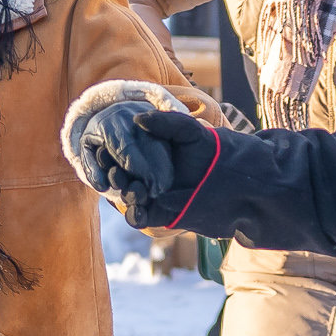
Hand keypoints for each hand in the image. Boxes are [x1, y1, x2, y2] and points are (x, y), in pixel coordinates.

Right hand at [72, 98, 217, 227]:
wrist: (234, 179)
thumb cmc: (211, 150)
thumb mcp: (189, 131)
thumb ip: (165, 123)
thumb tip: (138, 119)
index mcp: (148, 152)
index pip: (121, 153)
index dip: (110, 153)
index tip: (102, 150)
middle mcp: (146, 173)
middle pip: (122, 175)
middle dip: (116, 175)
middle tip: (115, 173)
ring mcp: (151, 194)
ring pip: (129, 195)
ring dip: (125, 193)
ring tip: (130, 189)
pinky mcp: (159, 214)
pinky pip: (141, 216)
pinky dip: (135, 215)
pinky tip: (137, 210)